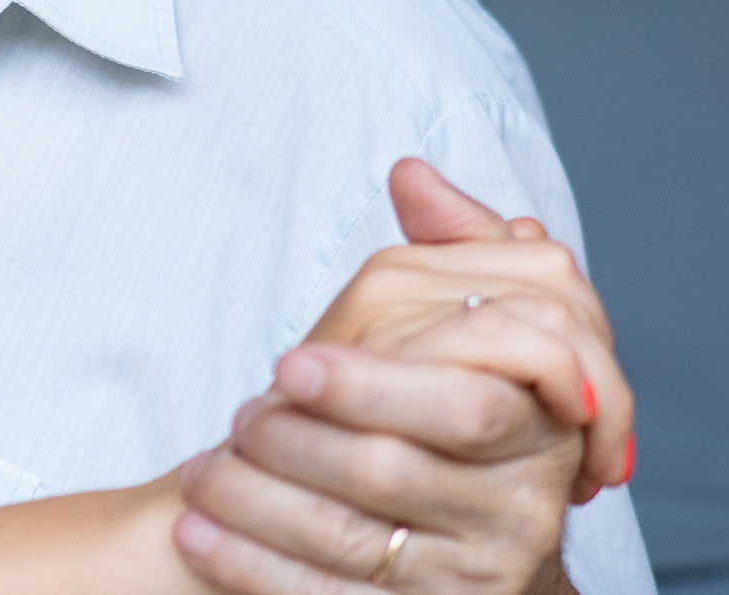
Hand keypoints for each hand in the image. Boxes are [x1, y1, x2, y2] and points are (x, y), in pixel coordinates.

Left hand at [174, 162, 629, 593]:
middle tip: (237, 413)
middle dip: (302, 439)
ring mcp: (470, 575)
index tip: (288, 363)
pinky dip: (249, 565)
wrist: (463, 546)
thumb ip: (457, 250)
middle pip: (394, 471)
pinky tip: (193, 534)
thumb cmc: (457, 421)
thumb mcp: (469, 331)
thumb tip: (413, 174)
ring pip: (349, 538)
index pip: (469, 405)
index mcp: (535, 432)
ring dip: (257, 500)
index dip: (374, 383)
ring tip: (195, 470)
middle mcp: (515, 513)